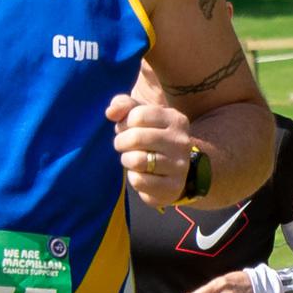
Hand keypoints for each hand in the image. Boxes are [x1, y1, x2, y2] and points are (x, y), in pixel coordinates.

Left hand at [109, 87, 206, 203]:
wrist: (173, 171)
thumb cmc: (150, 137)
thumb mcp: (140, 116)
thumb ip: (124, 105)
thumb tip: (110, 112)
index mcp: (175, 119)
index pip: (138, 115)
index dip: (124, 123)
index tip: (127, 129)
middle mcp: (181, 141)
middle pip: (135, 138)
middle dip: (121, 142)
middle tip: (124, 146)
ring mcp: (180, 165)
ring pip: (136, 160)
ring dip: (126, 160)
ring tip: (132, 159)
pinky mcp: (174, 187)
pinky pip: (139, 181)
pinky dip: (133, 178)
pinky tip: (141, 174)